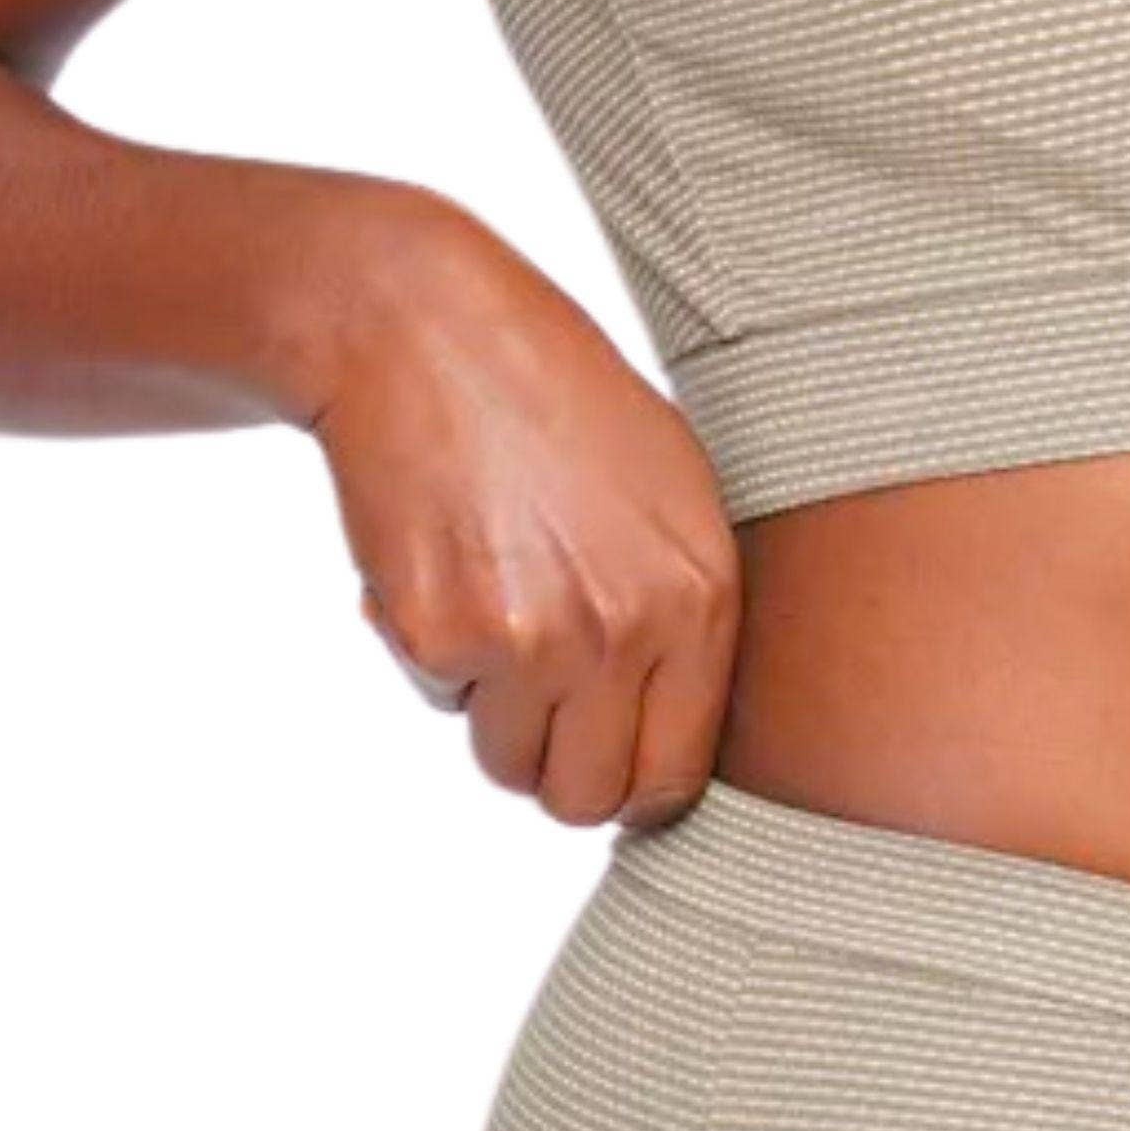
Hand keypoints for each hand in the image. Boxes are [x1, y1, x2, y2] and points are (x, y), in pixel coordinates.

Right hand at [296, 200, 743, 832]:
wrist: (429, 332)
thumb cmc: (554, 399)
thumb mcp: (671, 489)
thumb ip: (684, 611)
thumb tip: (666, 730)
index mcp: (700, 597)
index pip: (675, 775)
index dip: (633, 780)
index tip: (607, 753)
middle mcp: (625, 632)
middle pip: (586, 798)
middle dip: (557, 765)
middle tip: (537, 698)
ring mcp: (529, 639)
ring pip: (506, 762)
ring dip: (492, 708)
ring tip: (496, 602)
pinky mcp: (437, 633)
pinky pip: (439, 697)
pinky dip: (431, 651)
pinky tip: (443, 559)